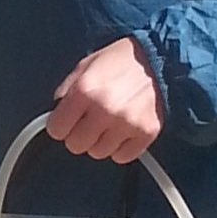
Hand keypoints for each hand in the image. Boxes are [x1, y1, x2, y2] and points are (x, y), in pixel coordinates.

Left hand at [47, 37, 163, 164]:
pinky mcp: (146, 133)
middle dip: (78, 136)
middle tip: (87, 123)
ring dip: (100, 142)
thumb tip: (55, 114)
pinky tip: (122, 131)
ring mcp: (126, 124)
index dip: (59, 126)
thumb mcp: (85, 65)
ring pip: (98, 153)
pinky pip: (122, 157)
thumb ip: (66, 90)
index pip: (56, 129)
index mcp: (84, 90)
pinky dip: (120, 148)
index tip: (65, 123)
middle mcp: (104, 109)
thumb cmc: (121, 61)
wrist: (161, 60)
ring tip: (108, 124)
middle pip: (76, 145)